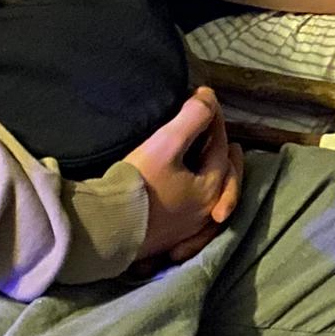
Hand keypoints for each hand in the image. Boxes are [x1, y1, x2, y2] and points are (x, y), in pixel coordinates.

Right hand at [125, 87, 241, 265]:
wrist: (105, 229)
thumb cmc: (137, 184)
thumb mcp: (165, 145)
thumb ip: (191, 118)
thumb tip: (207, 97)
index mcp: (211, 187)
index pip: (220, 144)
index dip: (213, 117)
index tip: (204, 97)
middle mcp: (207, 211)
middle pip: (226, 175)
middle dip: (228, 155)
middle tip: (229, 142)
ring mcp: (190, 228)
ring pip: (215, 196)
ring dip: (218, 176)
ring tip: (212, 164)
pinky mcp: (172, 238)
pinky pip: (198, 214)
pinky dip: (202, 197)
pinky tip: (192, 194)